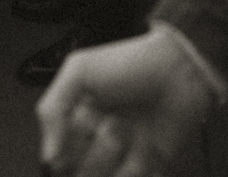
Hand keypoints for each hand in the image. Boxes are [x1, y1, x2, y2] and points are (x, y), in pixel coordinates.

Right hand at [37, 27, 217, 176]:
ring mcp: (122, 159)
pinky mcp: (148, 169)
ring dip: (118, 161)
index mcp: (74, 122)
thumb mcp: (79, 70)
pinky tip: (146, 152)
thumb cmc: (130, 63)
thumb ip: (52, 109)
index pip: (57, 159)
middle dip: (97, 154)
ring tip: (132, 135)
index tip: (82, 131)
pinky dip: (138, 172)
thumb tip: (48, 157)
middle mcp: (95, 145)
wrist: (178, 69)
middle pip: (80, 174)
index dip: (67, 150)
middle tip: (111, 125)